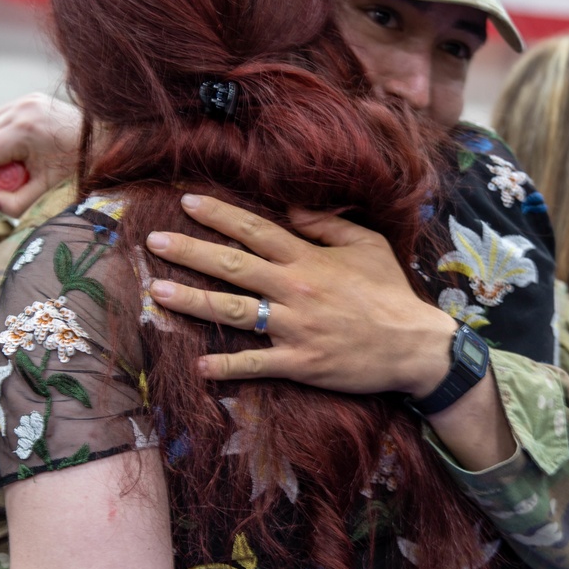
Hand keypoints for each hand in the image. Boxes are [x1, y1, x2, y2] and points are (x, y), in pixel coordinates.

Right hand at [0, 94, 81, 216]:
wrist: (107, 146)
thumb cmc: (78, 171)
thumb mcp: (45, 192)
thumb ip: (14, 204)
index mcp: (24, 129)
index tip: (0, 190)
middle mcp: (23, 109)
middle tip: (17, 178)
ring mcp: (28, 100)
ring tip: (22, 163)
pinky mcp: (33, 98)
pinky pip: (5, 117)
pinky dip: (8, 134)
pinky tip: (26, 148)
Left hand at [146, 194, 455, 396]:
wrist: (414, 346)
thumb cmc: (390, 292)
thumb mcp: (367, 245)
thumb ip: (327, 225)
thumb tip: (289, 208)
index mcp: (308, 258)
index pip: (254, 230)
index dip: (218, 215)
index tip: (186, 202)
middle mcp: (295, 289)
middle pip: (232, 265)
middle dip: (189, 251)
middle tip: (153, 242)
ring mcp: (295, 327)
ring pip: (234, 311)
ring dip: (193, 302)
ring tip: (159, 293)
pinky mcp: (300, 362)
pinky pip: (256, 364)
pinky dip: (227, 367)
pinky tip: (200, 366)